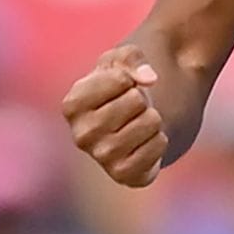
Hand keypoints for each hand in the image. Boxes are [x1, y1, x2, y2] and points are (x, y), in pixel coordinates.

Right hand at [62, 44, 166, 187]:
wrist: (142, 118)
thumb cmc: (126, 85)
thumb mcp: (125, 58)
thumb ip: (132, 58)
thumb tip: (149, 79)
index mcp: (72, 105)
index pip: (120, 79)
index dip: (131, 77)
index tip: (123, 86)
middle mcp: (81, 135)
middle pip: (136, 101)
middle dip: (144, 99)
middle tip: (134, 108)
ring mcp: (102, 158)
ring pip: (150, 123)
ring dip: (154, 119)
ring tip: (141, 123)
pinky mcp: (125, 175)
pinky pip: (157, 150)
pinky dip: (161, 141)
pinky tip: (147, 142)